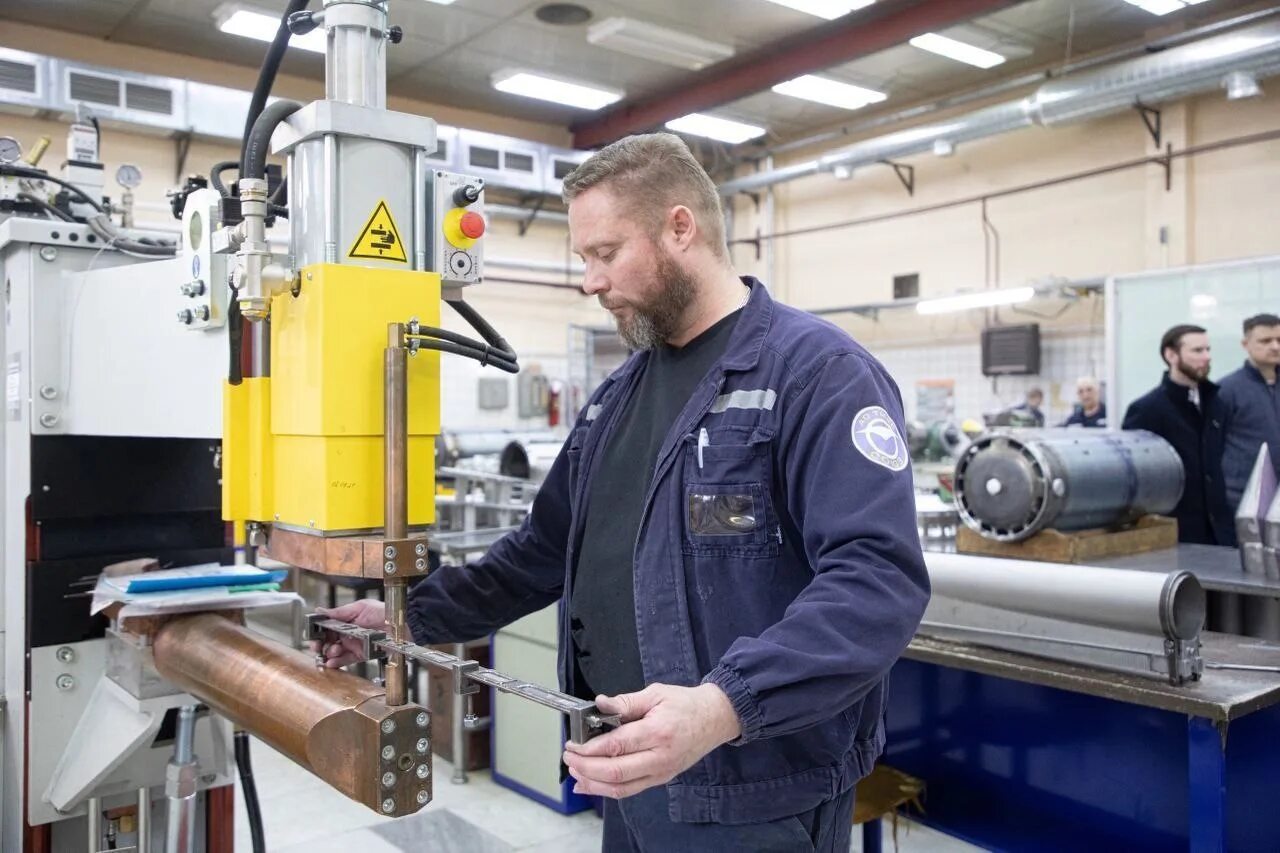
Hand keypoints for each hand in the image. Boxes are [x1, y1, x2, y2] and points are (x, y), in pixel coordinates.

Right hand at [311, 599, 385, 667]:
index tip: (314, 635)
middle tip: (318, 646)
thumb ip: (339, 612)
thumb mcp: (360, 608)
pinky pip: (346, 660)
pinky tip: (332, 662)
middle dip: (321, 645)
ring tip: (332, 651)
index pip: (327, 627)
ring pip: (335, 652)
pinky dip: (337, 662)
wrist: (401, 625)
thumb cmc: (383, 613)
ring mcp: (354, 645)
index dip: (319, 632)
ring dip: (329, 653)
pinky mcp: (361, 655)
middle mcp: (348, 633)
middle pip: (328, 641)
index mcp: (346, 620)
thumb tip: (319, 611)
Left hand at [562, 683, 740, 798]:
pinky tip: (590, 784)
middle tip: (569, 757)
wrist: (715, 719)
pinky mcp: (661, 779)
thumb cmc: (686, 704)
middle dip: (586, 767)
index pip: (618, 746)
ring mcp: (661, 772)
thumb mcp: (655, 693)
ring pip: (621, 788)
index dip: (590, 748)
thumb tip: (600, 703)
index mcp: (658, 732)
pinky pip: (630, 791)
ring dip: (593, 783)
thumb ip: (625, 701)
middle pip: (616, 772)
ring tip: (574, 772)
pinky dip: (606, 790)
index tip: (573, 744)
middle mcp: (660, 757)